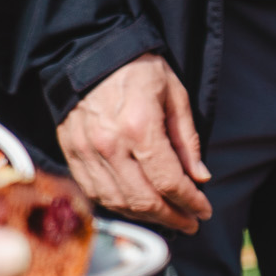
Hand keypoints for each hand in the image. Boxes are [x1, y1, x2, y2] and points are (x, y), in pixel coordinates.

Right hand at [56, 52, 211, 232]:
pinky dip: (118, 206)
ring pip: (118, 202)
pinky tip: (136, 206)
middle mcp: (110, 144)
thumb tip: (200, 178)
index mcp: (139, 127)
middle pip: (144, 200)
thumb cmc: (138, 70)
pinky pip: (95, 192)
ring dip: (146, 217)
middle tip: (190, 222)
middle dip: (172, 217)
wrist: (90, 53)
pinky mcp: (71, 153)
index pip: (169, 181)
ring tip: (167, 217)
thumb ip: (187, 141)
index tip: (205, 210)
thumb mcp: (175, 96)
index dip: (191, 202)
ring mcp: (86, 151)